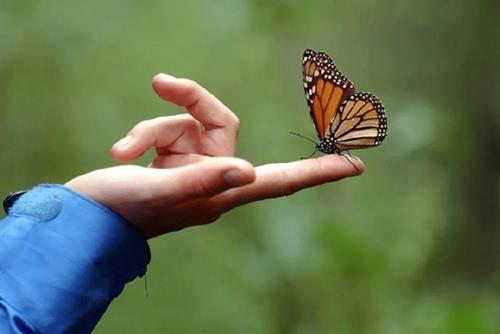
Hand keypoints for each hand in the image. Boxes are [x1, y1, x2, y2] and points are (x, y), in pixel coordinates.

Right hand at [65, 74, 363, 238]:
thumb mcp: (157, 193)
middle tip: (161, 80)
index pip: (281, 180)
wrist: (87, 216)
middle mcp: (212, 177)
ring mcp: (191, 167)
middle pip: (221, 122)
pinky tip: (120, 153)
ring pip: (185, 122)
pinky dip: (140, 135)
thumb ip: (202, 181)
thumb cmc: (119, 211)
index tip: (355, 166)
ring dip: (149, 129)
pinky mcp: (169, 157)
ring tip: (122, 153)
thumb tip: (249, 172)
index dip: (318, 172)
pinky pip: (163, 129)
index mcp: (220, 193)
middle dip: (191, 99)